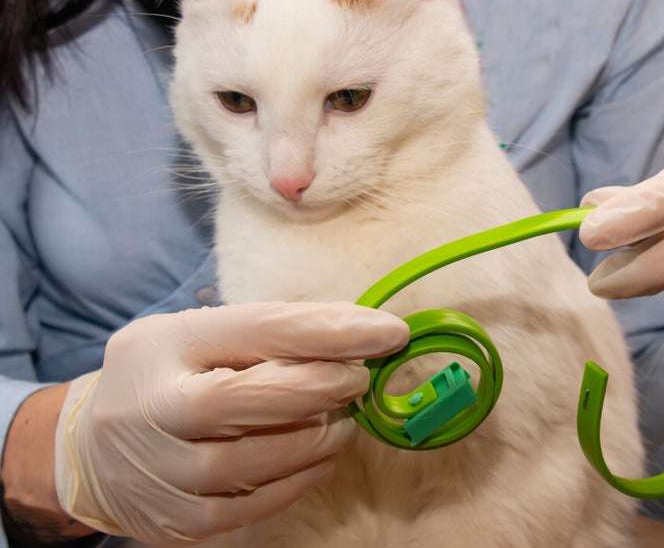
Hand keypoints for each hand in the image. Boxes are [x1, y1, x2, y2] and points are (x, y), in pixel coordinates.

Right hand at [54, 302, 407, 544]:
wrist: (87, 450)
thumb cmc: (166, 375)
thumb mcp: (200, 333)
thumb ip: (268, 331)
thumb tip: (356, 331)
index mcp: (165, 343)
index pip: (261, 330)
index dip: (333, 331)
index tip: (387, 332)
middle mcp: (152, 406)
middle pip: (256, 398)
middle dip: (324, 385)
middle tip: (359, 377)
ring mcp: (159, 471)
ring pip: (257, 460)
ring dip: (317, 438)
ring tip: (342, 419)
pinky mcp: (174, 520)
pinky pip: (252, 506)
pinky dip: (298, 481)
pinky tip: (319, 458)